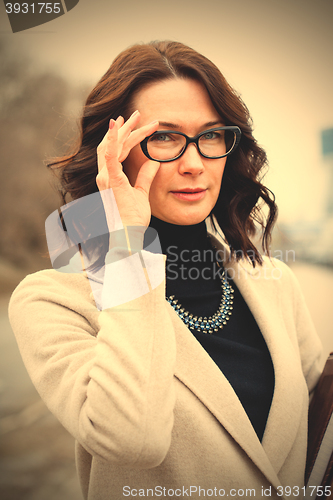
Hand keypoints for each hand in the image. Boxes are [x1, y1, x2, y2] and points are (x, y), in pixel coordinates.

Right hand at [96, 111, 159, 227]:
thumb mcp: (142, 193)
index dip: (126, 137)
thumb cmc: (133, 218)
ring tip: (135, 116)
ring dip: (124, 130)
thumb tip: (154, 162)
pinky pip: (110, 156)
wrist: (129, 233)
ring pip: (112, 146)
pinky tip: (117, 125)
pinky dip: (112, 139)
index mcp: (111, 178)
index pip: (117, 151)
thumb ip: (145, 176)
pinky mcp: (111, 181)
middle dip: (125, 128)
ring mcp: (106, 178)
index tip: (138, 125)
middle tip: (137, 114)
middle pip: (112, 145)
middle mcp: (104, 175)